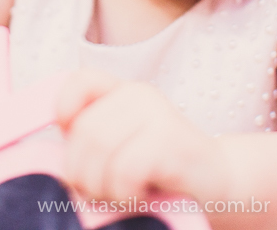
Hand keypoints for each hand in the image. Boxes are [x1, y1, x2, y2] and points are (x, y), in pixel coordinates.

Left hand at [56, 69, 229, 205]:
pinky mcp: (171, 139)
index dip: (64, 108)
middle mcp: (140, 95)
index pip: (80, 81)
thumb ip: (92, 144)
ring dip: (104, 188)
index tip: (68, 138)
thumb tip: (59, 164)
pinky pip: (125, 169)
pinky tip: (141, 195)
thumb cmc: (161, 173)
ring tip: (124, 195)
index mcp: (123, 93)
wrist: (218, 184)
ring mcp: (158, 114)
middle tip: (101, 192)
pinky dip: (125, 193)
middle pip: (84, 131)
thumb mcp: (122, 150)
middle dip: (83, 173)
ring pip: (101, 150)